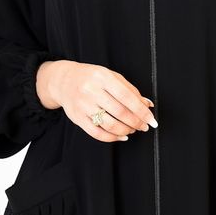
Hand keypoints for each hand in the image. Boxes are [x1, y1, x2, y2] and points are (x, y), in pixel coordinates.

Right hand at [36, 59, 156, 141]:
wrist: (63, 81)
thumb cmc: (91, 78)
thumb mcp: (111, 76)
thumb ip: (130, 90)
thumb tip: (148, 105)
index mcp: (103, 77)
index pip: (127, 96)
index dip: (142, 111)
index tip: (152, 120)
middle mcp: (91, 91)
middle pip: (120, 112)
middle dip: (136, 122)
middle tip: (144, 126)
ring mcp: (83, 105)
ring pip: (109, 124)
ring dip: (126, 130)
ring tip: (132, 130)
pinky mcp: (77, 118)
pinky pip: (97, 133)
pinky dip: (112, 138)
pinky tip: (121, 136)